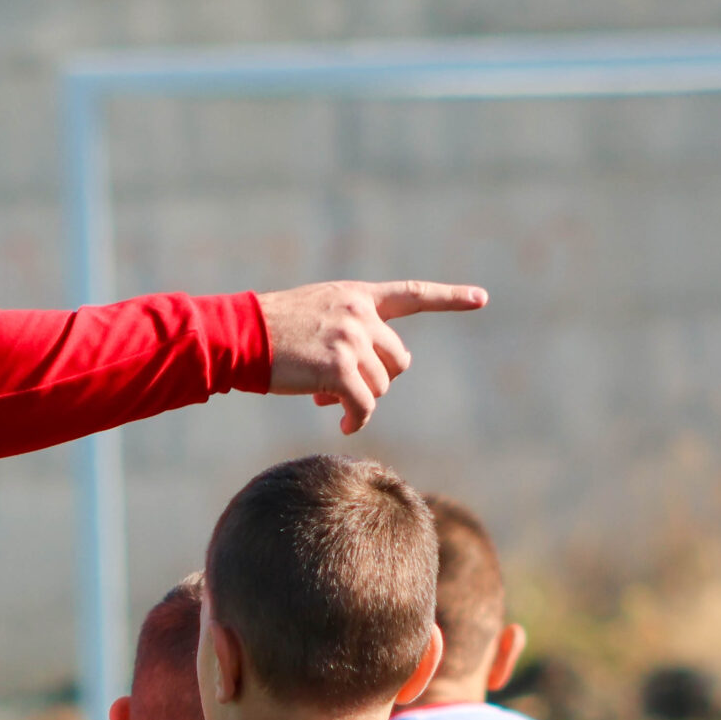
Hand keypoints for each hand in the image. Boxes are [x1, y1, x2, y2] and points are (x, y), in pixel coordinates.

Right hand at [257, 280, 487, 434]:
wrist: (239, 336)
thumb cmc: (271, 330)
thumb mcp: (316, 315)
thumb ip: (349, 333)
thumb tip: (366, 385)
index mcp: (357, 296)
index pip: (412, 294)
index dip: (450, 297)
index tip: (481, 298)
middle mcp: (360, 314)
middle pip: (398, 360)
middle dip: (378, 379)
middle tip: (344, 387)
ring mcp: (351, 340)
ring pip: (381, 386)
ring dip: (359, 399)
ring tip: (327, 397)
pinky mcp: (338, 369)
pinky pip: (364, 406)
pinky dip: (356, 419)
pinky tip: (344, 424)